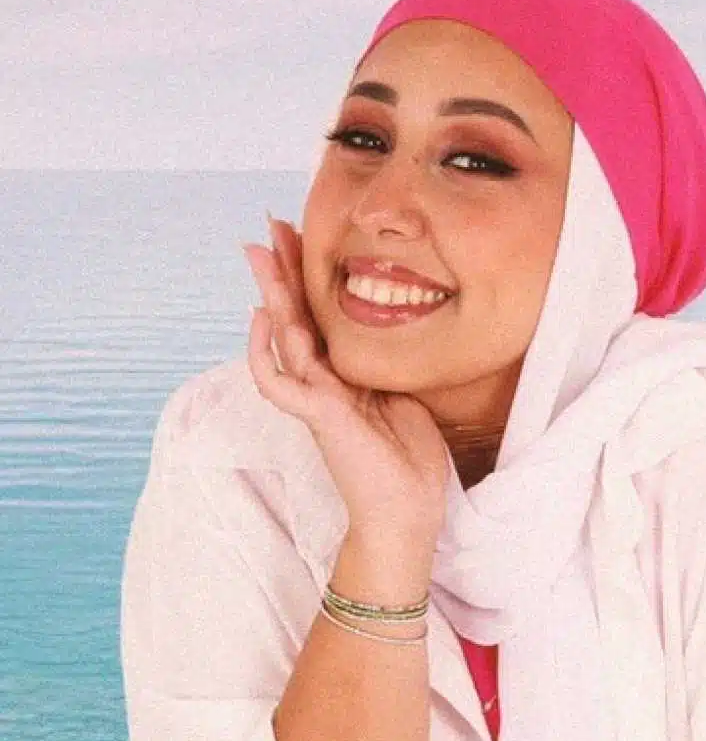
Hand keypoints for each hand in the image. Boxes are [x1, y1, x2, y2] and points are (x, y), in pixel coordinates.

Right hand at [243, 218, 450, 582]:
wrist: (407, 513)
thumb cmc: (408, 460)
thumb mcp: (405, 393)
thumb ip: (386, 363)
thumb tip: (394, 326)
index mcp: (344, 375)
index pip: (319, 316)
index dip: (309, 279)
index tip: (303, 237)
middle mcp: (323, 382)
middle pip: (295, 317)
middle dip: (283, 272)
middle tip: (269, 227)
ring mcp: (317, 399)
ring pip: (284, 339)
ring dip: (273, 295)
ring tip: (262, 253)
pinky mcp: (319, 418)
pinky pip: (280, 382)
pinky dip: (265, 352)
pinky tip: (264, 319)